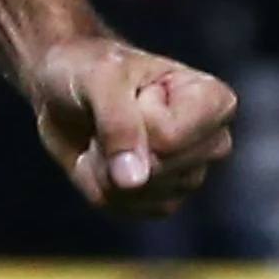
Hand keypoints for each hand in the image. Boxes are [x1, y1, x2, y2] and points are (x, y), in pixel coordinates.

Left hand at [27, 34, 237, 217]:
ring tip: (105, 135)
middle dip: (118, 148)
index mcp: (214, 100)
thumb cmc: (89, 69)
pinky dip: (100, 186)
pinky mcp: (163, 200)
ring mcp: (189, 174)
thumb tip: (134, 181)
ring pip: (141, 194)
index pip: (170, 137)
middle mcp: (212, 141)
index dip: (135, 119)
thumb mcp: (99, 77)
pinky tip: (102, 159)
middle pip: (159, 170)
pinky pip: (126, 209)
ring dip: (105, 168)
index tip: (133, 93)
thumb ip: (119, 123)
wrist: (64, 90)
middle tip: (111, 116)